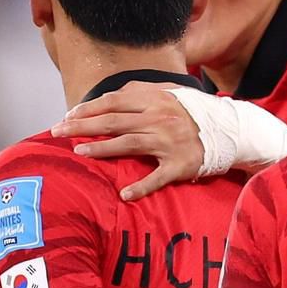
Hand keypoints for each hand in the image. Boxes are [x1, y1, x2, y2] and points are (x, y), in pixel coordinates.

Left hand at [51, 81, 204, 200]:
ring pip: (129, 144)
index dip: (88, 109)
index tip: (67, 117)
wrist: (229, 132)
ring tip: (80, 152)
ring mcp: (170, 142)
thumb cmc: (193, 114)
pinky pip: (157, 178)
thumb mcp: (171, 93)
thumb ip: (142, 93)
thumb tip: (111, 97)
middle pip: (114, 121)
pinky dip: (141, 187)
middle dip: (82, 127)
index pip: (114, 101)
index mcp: (156, 100)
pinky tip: (124, 194)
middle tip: (58, 132)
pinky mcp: (180, 165)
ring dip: (102, 149)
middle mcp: (160, 119)